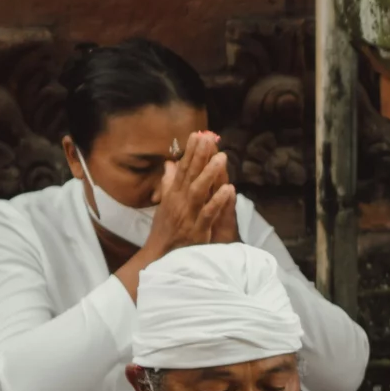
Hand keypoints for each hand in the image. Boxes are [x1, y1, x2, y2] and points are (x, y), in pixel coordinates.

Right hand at [141, 131, 235, 261]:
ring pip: (199, 191)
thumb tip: (170, 164)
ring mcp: (188, 215)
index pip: (182, 169)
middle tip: (209, 138)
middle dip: (200, 156)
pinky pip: (209, 213)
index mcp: (173, 195)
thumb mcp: (165, 204)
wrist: (160, 255)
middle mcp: (179, 201)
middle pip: (190, 175)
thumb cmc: (165, 229)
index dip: (190, 152)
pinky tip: (229, 190)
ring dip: (210, 174)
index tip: (198, 135)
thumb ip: (169, 183)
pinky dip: (218, 202)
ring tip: (222, 158)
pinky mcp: (197, 229)